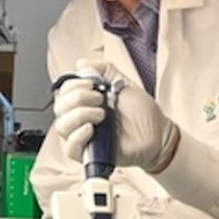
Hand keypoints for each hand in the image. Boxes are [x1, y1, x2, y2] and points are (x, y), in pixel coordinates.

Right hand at [50, 61, 177, 170]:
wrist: (158, 135)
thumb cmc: (142, 113)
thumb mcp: (123, 83)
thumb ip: (104, 70)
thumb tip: (81, 63)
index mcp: (85, 102)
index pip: (63, 92)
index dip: (73, 85)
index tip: (91, 83)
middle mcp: (80, 119)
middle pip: (60, 108)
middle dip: (78, 98)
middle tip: (99, 98)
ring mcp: (84, 137)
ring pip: (62, 126)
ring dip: (79, 115)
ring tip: (101, 114)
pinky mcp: (89, 155)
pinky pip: (70, 149)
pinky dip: (77, 137)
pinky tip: (91, 129)